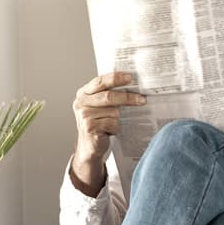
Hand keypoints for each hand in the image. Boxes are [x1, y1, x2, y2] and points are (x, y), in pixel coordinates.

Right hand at [70, 72, 145, 196]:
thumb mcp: (100, 106)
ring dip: (118, 119)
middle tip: (142, 99)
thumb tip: (132, 85)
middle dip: (128, 97)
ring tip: (113, 123)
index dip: (116, 78)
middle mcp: (81, 103)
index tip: (130, 78)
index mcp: (83, 94)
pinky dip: (115, 128)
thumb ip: (108, 94)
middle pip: (109, 96)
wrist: (90, 147)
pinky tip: (109, 131)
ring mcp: (84, 116)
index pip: (100, 81)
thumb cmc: (98, 124)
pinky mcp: (90, 128)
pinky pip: (112, 124)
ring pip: (113, 112)